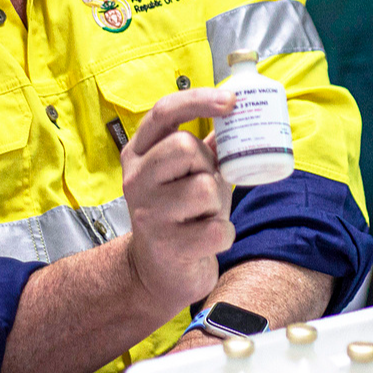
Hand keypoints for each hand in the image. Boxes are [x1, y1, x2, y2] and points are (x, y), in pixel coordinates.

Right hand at [119, 89, 238, 312]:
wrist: (158, 272)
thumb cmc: (181, 215)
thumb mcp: (187, 174)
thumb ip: (205, 145)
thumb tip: (237, 109)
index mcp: (138, 154)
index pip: (164, 112)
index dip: (198, 100)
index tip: (231, 100)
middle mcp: (135, 180)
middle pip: (185, 147)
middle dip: (207, 166)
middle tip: (203, 186)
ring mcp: (148, 214)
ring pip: (204, 188)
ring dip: (217, 203)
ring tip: (203, 216)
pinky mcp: (167, 246)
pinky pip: (217, 227)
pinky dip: (224, 234)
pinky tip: (207, 240)